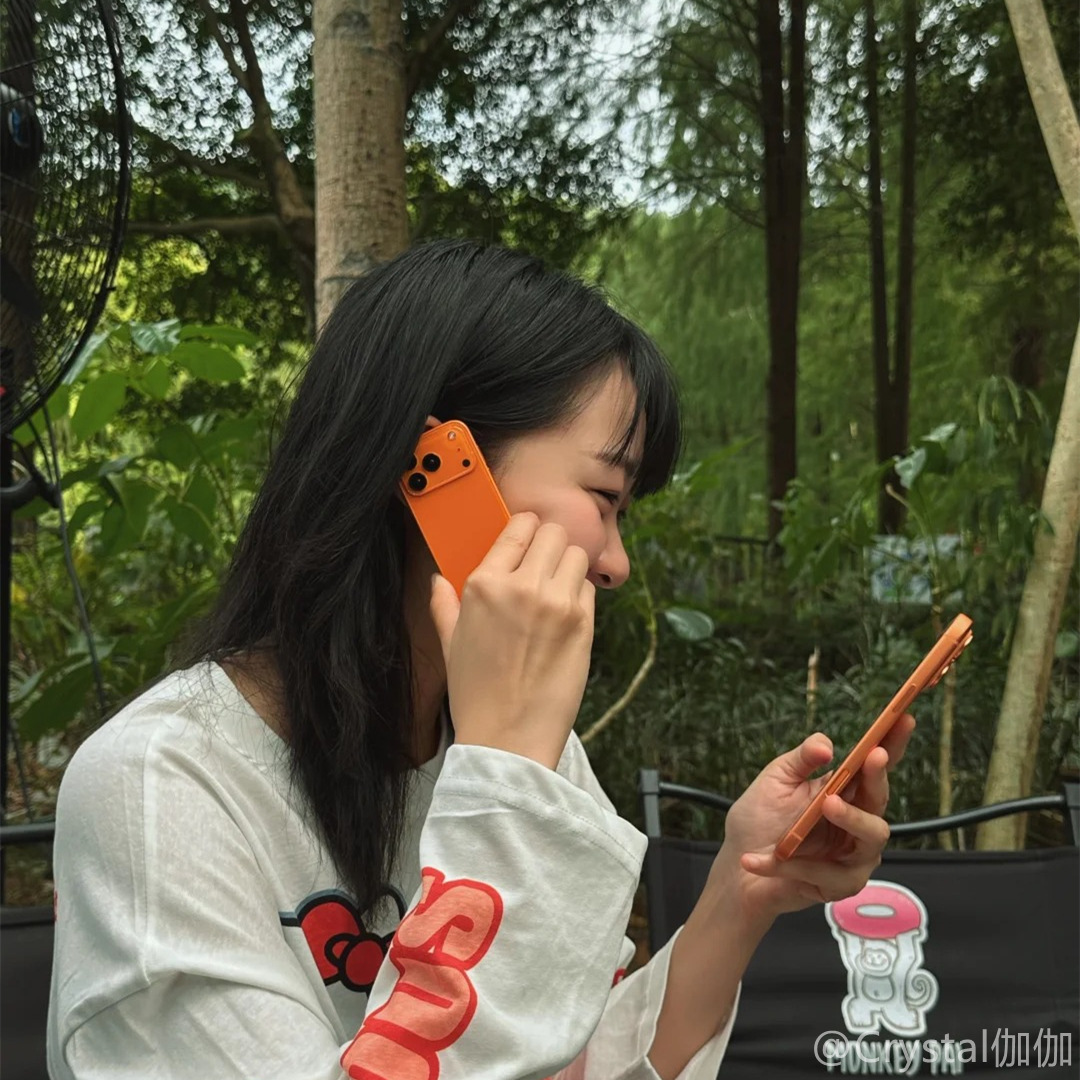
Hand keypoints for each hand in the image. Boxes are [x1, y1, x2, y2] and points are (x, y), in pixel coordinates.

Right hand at [429, 512, 595, 769]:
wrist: (508, 739)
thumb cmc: (475, 694)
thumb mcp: (449, 644)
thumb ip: (444, 605)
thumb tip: (438, 581)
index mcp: (485, 584)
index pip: (519, 526)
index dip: (525, 530)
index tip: (526, 541)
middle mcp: (523, 586)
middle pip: (554, 533)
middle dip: (550, 545)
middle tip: (543, 566)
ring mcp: (558, 604)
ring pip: (577, 556)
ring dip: (568, 568)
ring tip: (556, 592)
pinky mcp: (584, 624)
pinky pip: (589, 589)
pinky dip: (580, 595)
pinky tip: (565, 618)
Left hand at [706, 715, 915, 928]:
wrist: (737, 870)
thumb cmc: (759, 821)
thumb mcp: (775, 781)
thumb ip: (800, 760)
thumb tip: (827, 745)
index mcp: (843, 791)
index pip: (873, 766)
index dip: (893, 743)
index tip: (904, 718)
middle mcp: (856, 821)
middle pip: (880, 798)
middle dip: (878, 776)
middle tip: (872, 758)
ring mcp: (853, 855)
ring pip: (872, 836)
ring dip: (850, 817)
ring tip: (826, 804)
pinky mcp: (840, 884)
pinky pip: (828, 872)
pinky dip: (792, 863)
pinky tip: (764, 858)